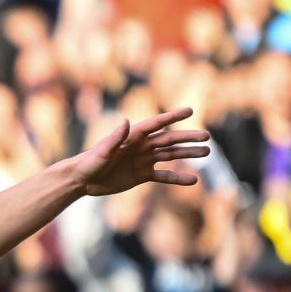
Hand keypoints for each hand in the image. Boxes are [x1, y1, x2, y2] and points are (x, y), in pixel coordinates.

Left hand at [69, 109, 209, 195]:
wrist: (82, 180)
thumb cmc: (89, 162)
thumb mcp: (102, 150)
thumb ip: (115, 137)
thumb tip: (126, 121)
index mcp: (133, 136)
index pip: (157, 124)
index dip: (173, 117)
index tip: (190, 111)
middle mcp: (141, 146)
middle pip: (169, 139)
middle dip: (188, 137)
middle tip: (207, 137)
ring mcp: (143, 160)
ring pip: (171, 155)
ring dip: (188, 154)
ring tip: (206, 152)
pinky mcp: (142, 175)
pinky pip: (164, 176)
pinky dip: (177, 178)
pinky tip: (193, 180)